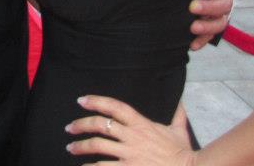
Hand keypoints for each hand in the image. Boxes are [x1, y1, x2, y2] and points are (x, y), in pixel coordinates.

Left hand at [66, 95, 196, 164]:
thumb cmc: (183, 152)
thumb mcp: (179, 130)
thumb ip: (177, 114)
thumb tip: (181, 100)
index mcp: (141, 124)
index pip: (115, 107)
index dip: (96, 101)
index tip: (81, 100)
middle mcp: (132, 136)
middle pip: (100, 125)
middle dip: (81, 125)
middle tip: (70, 128)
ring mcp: (130, 154)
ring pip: (98, 145)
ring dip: (81, 146)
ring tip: (71, 147)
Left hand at [189, 0, 232, 49]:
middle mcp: (227, 0)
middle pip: (222, 7)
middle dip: (208, 7)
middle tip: (192, 7)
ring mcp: (221, 14)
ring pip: (219, 23)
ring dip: (207, 27)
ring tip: (193, 27)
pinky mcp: (213, 25)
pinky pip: (211, 35)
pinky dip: (202, 40)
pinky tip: (193, 45)